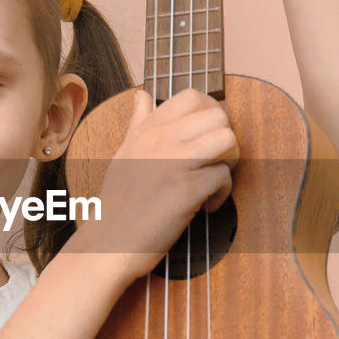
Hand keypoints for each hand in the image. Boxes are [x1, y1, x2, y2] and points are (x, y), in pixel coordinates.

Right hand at [69, 88, 238, 283]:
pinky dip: (221, 194)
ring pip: (227, 138)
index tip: (204, 140)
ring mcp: (173, 162)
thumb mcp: (124, 153)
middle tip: (213, 162)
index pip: (192, 97)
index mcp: (147, 129)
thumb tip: (142, 95)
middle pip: (217, 115)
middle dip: (224, 139)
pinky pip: (223, 177)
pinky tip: (205, 206)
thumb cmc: (118, 203)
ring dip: (229, 161)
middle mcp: (160, 139)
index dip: (209, 115)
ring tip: (213, 179)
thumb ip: (138, 122)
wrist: (109, 243)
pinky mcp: (186, 189)